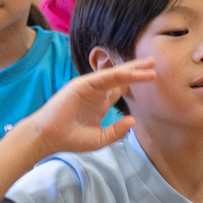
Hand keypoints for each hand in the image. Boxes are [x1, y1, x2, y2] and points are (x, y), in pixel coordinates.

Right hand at [28, 59, 154, 152]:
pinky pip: (105, 77)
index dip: (135, 82)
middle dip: (137, 70)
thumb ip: (117, 131)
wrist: (49, 138)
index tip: (152, 77)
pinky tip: (134, 73)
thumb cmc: (71, 139)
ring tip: (150, 65)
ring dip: (133, 69)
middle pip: (120, 77)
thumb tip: (133, 120)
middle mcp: (96, 92)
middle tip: (154, 63)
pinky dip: (120, 74)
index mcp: (100, 103)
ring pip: (115, 75)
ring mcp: (89, 87)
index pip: (120, 88)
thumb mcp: (100, 139)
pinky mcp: (82, 84)